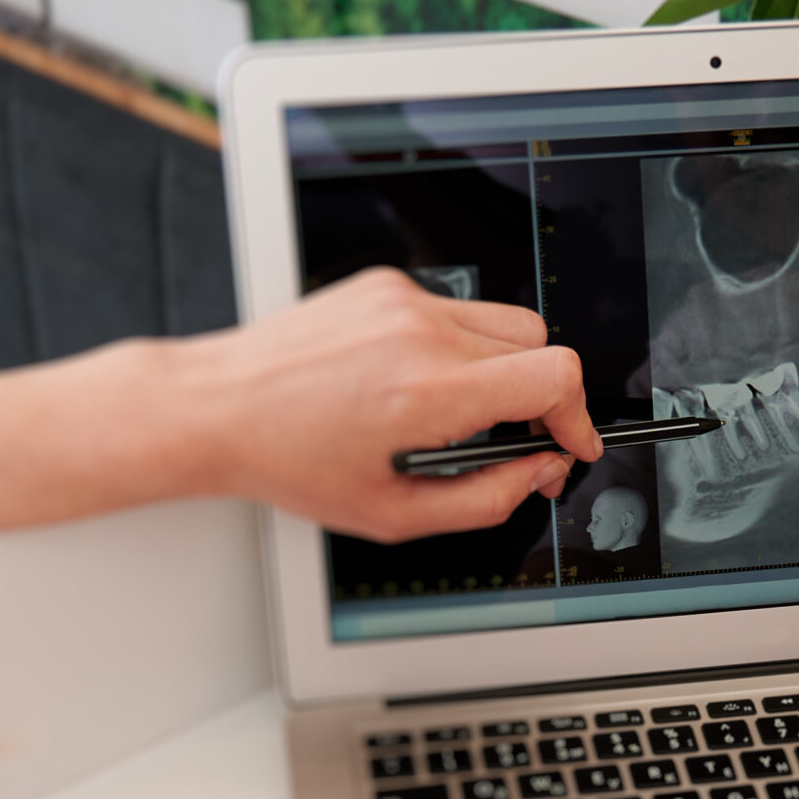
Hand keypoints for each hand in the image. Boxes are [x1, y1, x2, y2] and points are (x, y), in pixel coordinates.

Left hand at [190, 267, 602, 542]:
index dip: (578, 416)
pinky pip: (453, 310)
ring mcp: (401, 300)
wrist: (220, 407)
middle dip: (542, 399)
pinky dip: (455, 347)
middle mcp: (421, 334)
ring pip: (504, 323)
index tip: (570, 443)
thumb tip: (539, 472)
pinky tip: (413, 382)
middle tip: (515, 440)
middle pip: (540, 346)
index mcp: (429, 393)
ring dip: (505, 369)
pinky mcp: (383, 285)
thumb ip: (487, 499)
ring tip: (463, 412)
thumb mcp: (395, 514)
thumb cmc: (293, 462)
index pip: (554, 376)